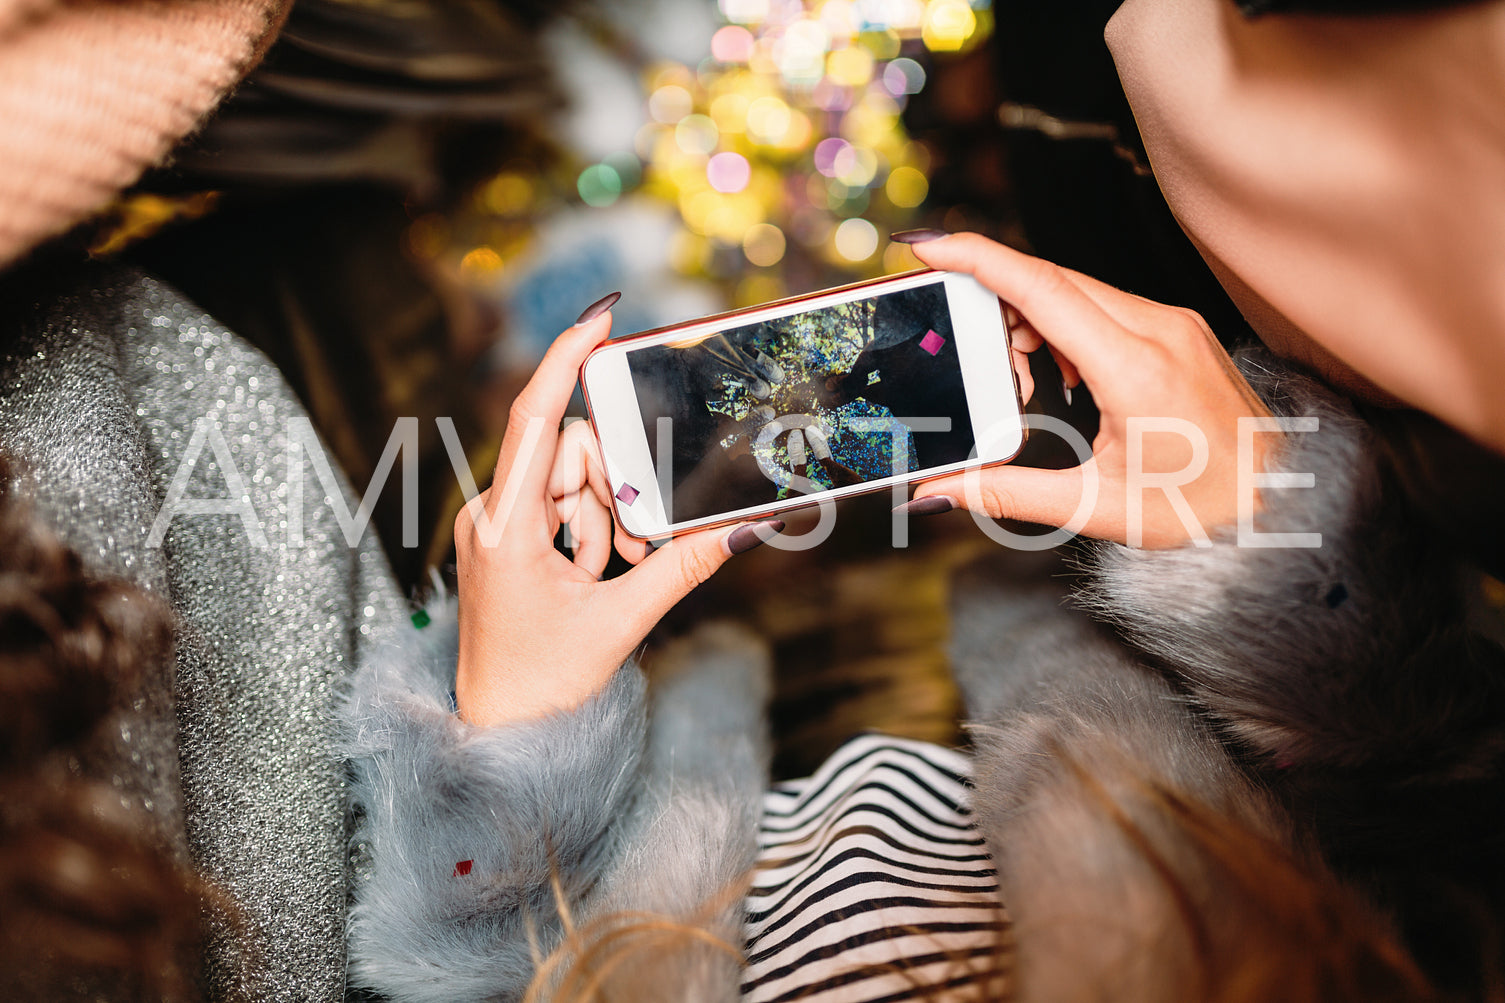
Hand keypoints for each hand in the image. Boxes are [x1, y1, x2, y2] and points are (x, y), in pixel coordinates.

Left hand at [453, 308, 776, 726]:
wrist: (500, 732)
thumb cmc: (543, 686)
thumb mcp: (622, 620)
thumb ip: (684, 567)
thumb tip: (746, 527)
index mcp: (506, 528)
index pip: (534, 419)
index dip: (565, 360)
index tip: (600, 317)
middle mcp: (491, 516)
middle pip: (571, 454)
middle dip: (613, 491)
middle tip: (626, 554)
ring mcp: (496, 527)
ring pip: (571, 480)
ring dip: (603, 519)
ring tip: (605, 577)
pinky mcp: (505, 539)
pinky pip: (560, 507)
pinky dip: (589, 531)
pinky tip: (590, 575)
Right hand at [906, 233, 1272, 547]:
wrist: (1279, 506)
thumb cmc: (1203, 510)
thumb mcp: (1096, 507)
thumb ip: (1009, 493)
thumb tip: (939, 492)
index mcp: (1135, 370)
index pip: (1042, 289)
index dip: (978, 259)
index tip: (929, 247)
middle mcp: (1160, 331)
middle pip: (1053, 281)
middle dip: (992, 294)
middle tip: (954, 327)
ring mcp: (1175, 325)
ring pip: (1079, 290)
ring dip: (1032, 316)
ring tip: (1021, 380)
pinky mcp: (1181, 331)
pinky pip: (1107, 305)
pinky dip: (1066, 324)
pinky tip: (1062, 372)